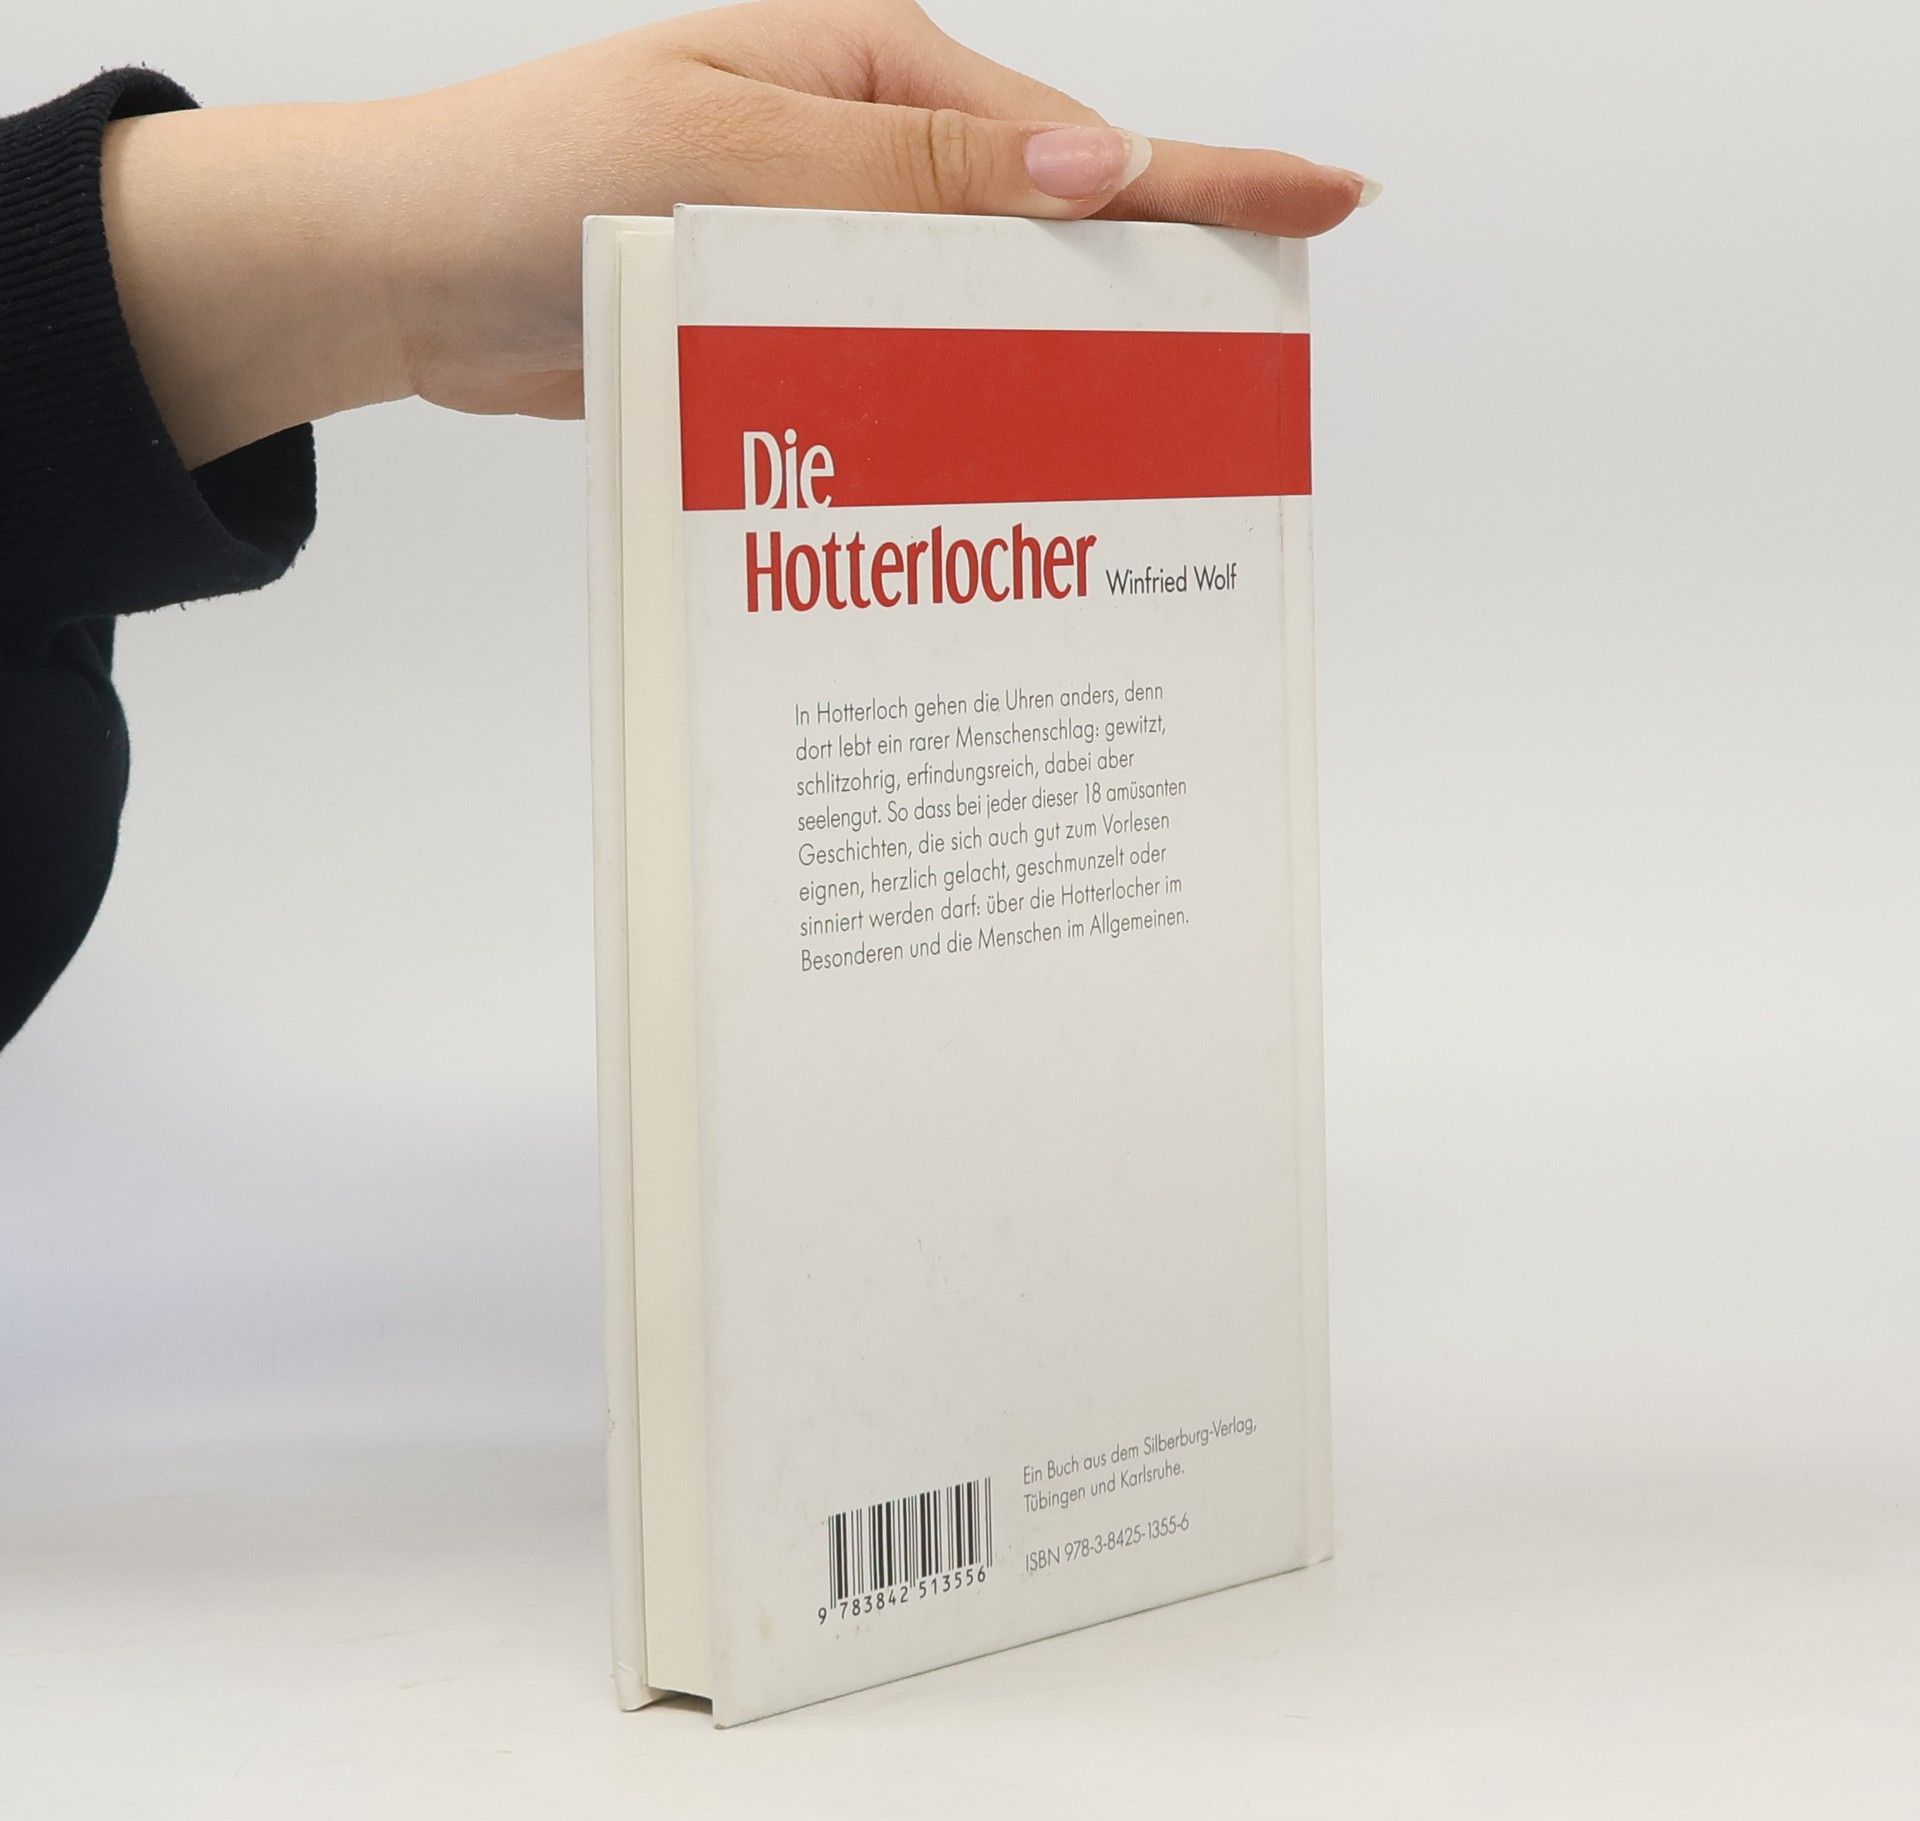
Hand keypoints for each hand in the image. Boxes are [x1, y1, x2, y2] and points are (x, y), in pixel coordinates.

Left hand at [101, 0, 1377, 467]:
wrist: (404, 276)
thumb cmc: (529, 178)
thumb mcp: (722, 148)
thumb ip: (911, 173)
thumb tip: (1095, 169)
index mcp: (869, 73)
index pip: (1067, 137)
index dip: (1199, 176)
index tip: (1323, 196)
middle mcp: (865, 158)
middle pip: (1045, 233)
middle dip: (1140, 294)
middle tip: (1241, 373)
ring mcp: (829, 247)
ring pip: (975, 318)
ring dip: (1039, 375)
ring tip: (1137, 445)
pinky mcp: (788, 332)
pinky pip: (897, 371)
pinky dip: (945, 415)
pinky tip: (993, 466)